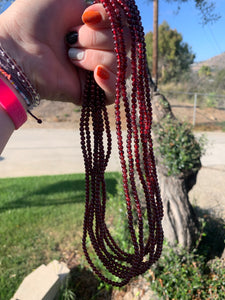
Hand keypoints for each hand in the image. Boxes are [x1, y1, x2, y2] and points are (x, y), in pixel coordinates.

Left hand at [0, 0, 122, 103]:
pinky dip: (109, 81)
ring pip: (122, 66)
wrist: (19, 47)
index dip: (111, 20)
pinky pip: (116, 92)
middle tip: (71, 39)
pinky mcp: (92, 95)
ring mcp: (98, 72)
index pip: (125, 25)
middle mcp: (102, 50)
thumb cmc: (36, 17)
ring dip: (94, 56)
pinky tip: (96, 73)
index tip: (88, 16)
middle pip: (125, 45)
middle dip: (97, 38)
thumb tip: (116, 2)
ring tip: (70, 56)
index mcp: (99, 28)